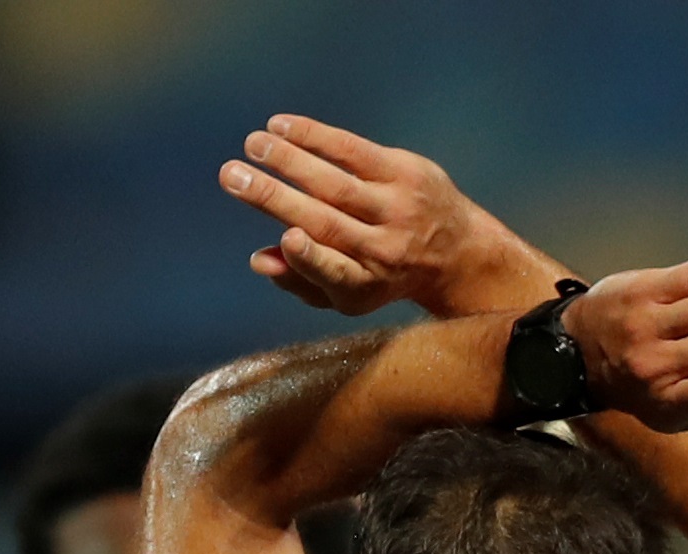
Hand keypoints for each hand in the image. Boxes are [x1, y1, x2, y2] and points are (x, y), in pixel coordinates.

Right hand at [218, 116, 549, 318]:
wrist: (456, 252)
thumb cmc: (384, 274)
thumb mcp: (348, 293)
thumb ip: (302, 282)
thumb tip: (258, 261)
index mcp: (367, 286)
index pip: (338, 275)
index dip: (312, 260)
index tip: (287, 239)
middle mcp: (386, 250)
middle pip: (326, 222)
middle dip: (276, 199)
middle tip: (231, 176)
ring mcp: (398, 209)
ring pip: (337, 183)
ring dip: (290, 160)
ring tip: (252, 145)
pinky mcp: (406, 173)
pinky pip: (353, 150)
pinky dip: (316, 136)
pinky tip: (281, 125)